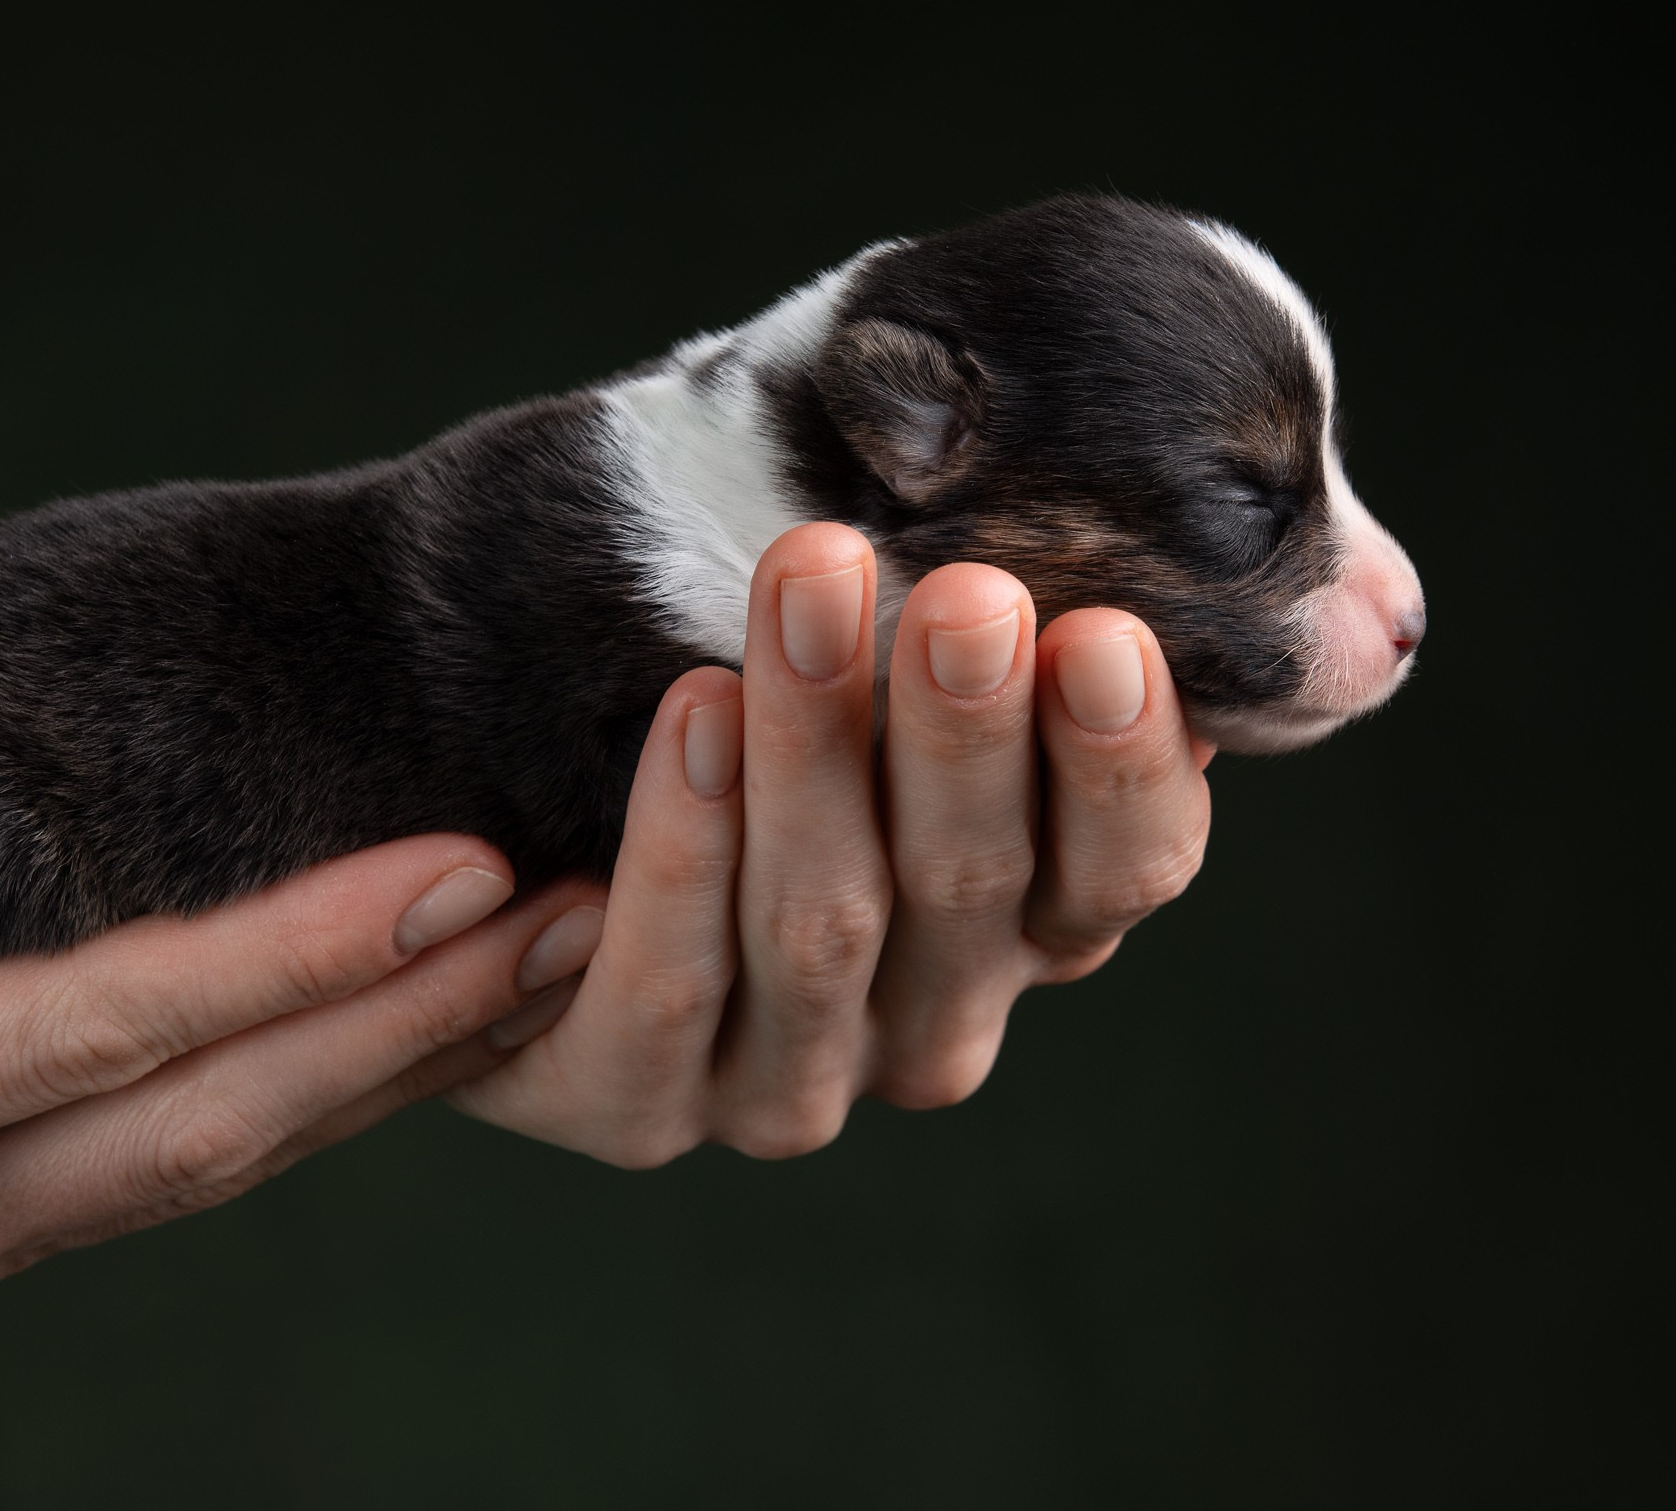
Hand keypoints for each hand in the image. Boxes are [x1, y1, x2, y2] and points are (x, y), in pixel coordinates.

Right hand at [0, 826, 593, 1385]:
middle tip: (580, 911)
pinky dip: (287, 1114)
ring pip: (201, 1174)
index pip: (99, 1030)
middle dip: (405, 1027)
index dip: (290, 961)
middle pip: (203, 1126)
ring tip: (540, 962)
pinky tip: (395, 1046)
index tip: (455, 878)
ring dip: (380, 1076)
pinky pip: (146, 1191)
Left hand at [450, 522, 1214, 1162]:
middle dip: (967, 734)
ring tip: (811, 579)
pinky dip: (686, 848)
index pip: (1126, 869)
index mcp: (1030, 930)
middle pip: (972, 885)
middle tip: (965, 598)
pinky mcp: (637, 1109)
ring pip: (823, 925)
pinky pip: (668, 988)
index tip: (1108, 634)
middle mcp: (932, 1027)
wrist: (528, 865)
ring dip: (820, 750)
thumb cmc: (761, 727)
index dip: (1122, 767)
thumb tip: (1147, 566)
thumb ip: (1004, 643)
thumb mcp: (890, 677)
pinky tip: (694, 713)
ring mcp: (787, 1084)